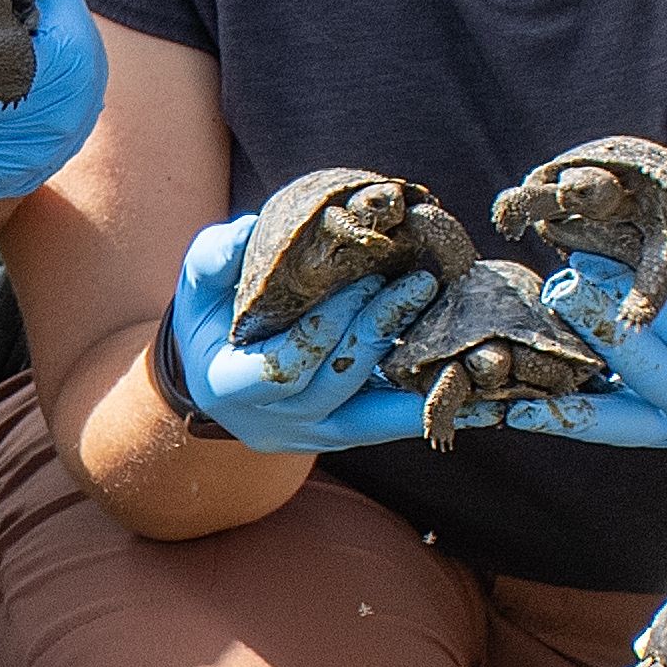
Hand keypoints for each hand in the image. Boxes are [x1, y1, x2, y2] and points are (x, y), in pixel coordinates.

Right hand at [158, 213, 441, 457]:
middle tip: (417, 284)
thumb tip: (252, 229)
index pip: (281, 368)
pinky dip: (427, 403)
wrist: (219, 370)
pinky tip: (468, 385)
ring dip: (415, 374)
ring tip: (455, 333)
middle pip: (335, 383)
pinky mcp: (344, 435)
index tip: (364, 280)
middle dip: (377, 332)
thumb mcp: (198, 284)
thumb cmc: (210, 317)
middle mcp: (274, 422)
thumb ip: (214, 257)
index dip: (323, 327)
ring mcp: (312, 436)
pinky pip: (389, 426)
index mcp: (231, 385)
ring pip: (372, 417)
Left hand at [513, 175, 666, 448]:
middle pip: (645, 366)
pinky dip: (560, 420)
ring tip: (520, 362)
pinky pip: (600, 429)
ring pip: (615, 417)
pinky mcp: (648, 435)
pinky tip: (517, 410)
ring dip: (564, 391)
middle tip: (559, 286)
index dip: (637, 296)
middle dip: (598, 325)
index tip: (591, 260)